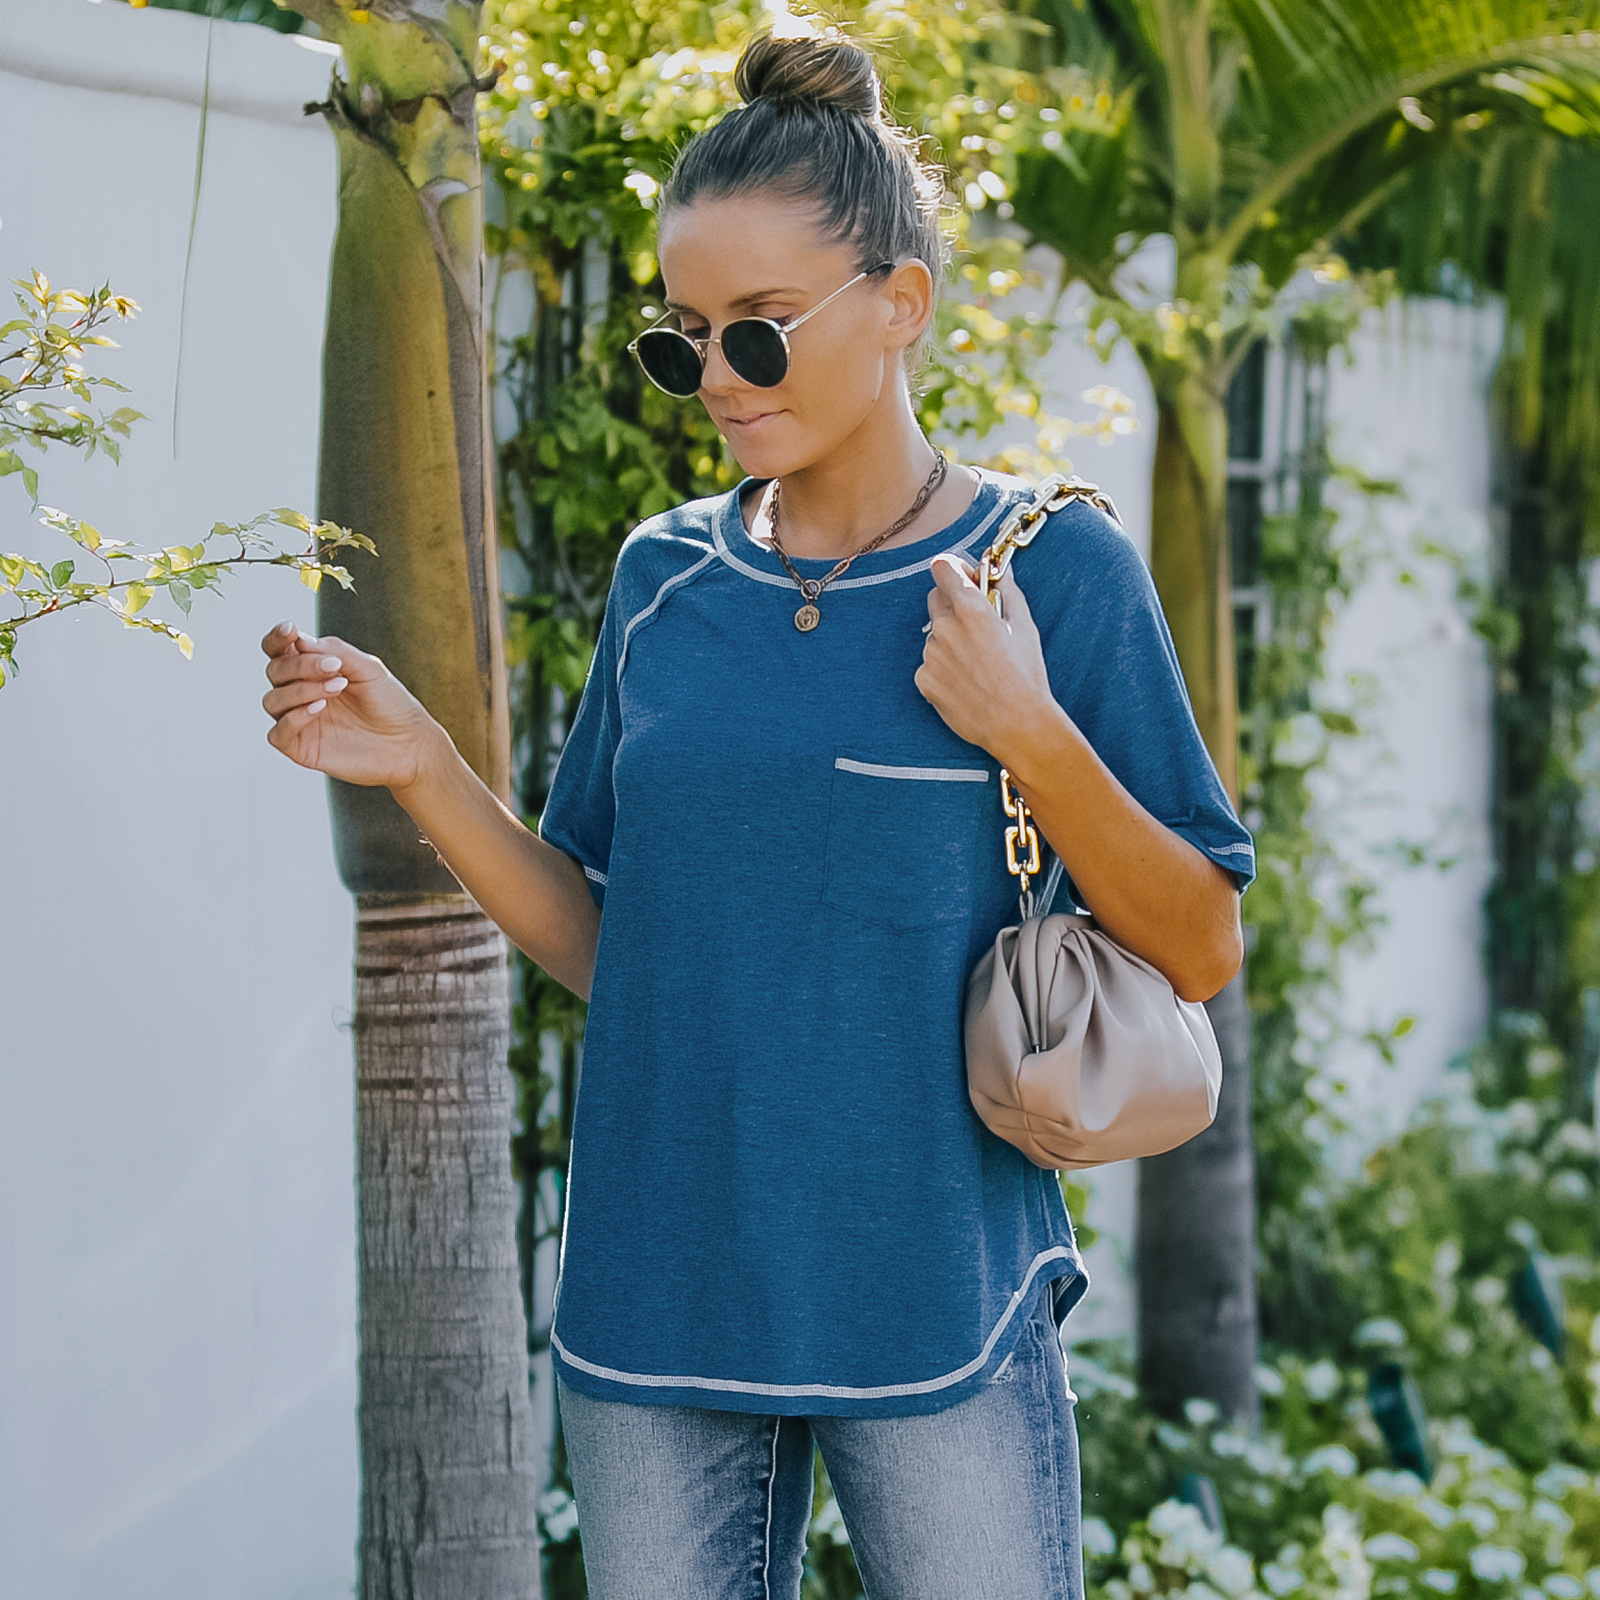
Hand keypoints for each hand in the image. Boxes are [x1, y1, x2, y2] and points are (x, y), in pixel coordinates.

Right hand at [260, 620, 441, 791]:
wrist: (409, 743)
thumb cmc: (389, 702)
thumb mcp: (369, 669)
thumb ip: (335, 651)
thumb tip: (299, 639)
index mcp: (311, 670)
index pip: (279, 649)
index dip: (277, 637)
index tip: (291, 630)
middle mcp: (300, 693)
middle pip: (275, 671)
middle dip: (300, 665)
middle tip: (334, 668)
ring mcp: (298, 721)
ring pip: (273, 701)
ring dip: (300, 690)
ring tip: (337, 688)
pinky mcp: (301, 748)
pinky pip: (278, 734)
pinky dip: (293, 719)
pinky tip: (319, 709)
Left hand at [914, 555, 1058, 755]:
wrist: (1017, 723)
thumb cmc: (1026, 675)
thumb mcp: (1024, 625)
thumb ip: (1007, 591)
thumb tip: (999, 571)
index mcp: (971, 609)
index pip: (943, 568)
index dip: (953, 571)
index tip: (962, 578)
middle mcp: (945, 628)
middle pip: (935, 599)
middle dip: (952, 605)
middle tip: (976, 625)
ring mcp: (931, 655)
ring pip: (935, 636)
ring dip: (950, 641)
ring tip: (978, 665)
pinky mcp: (924, 679)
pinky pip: (930, 664)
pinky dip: (943, 669)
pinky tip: (967, 683)